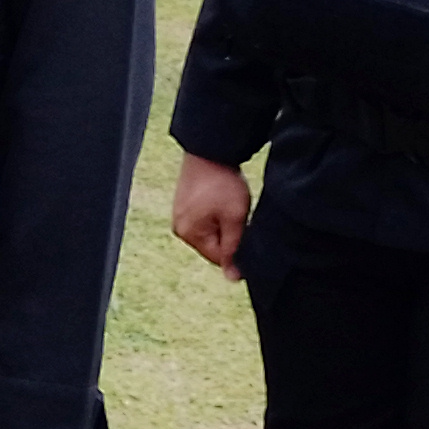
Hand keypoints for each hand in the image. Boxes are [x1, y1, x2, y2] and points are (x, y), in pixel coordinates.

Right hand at [170, 153, 251, 278]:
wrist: (209, 151)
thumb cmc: (222, 184)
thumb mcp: (234, 218)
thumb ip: (234, 248)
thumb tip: (232, 278)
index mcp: (189, 234)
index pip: (218, 258)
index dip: (238, 251)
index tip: (249, 233)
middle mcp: (180, 228)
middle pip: (213, 247)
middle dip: (230, 237)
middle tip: (240, 216)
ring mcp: (180, 216)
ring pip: (211, 234)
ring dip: (225, 226)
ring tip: (232, 206)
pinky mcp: (184, 206)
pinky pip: (205, 222)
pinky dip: (218, 217)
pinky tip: (225, 202)